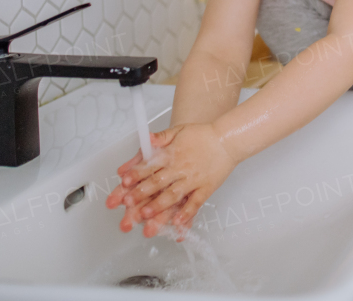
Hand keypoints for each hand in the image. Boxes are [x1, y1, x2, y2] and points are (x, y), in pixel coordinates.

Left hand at [105, 123, 236, 236]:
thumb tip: (145, 140)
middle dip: (142, 193)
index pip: (150, 165)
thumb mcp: (179, 130)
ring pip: (174, 194)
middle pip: (158, 182)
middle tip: (128, 203)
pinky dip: (187, 212)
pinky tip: (177, 221)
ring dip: (159, 205)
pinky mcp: (206, 188)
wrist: (228, 139)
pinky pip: (196, 202)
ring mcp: (193, 179)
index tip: (125, 182)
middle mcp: (181, 168)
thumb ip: (160, 137)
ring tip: (147, 214)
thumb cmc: (202, 135)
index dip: (136, 174)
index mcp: (172, 154)